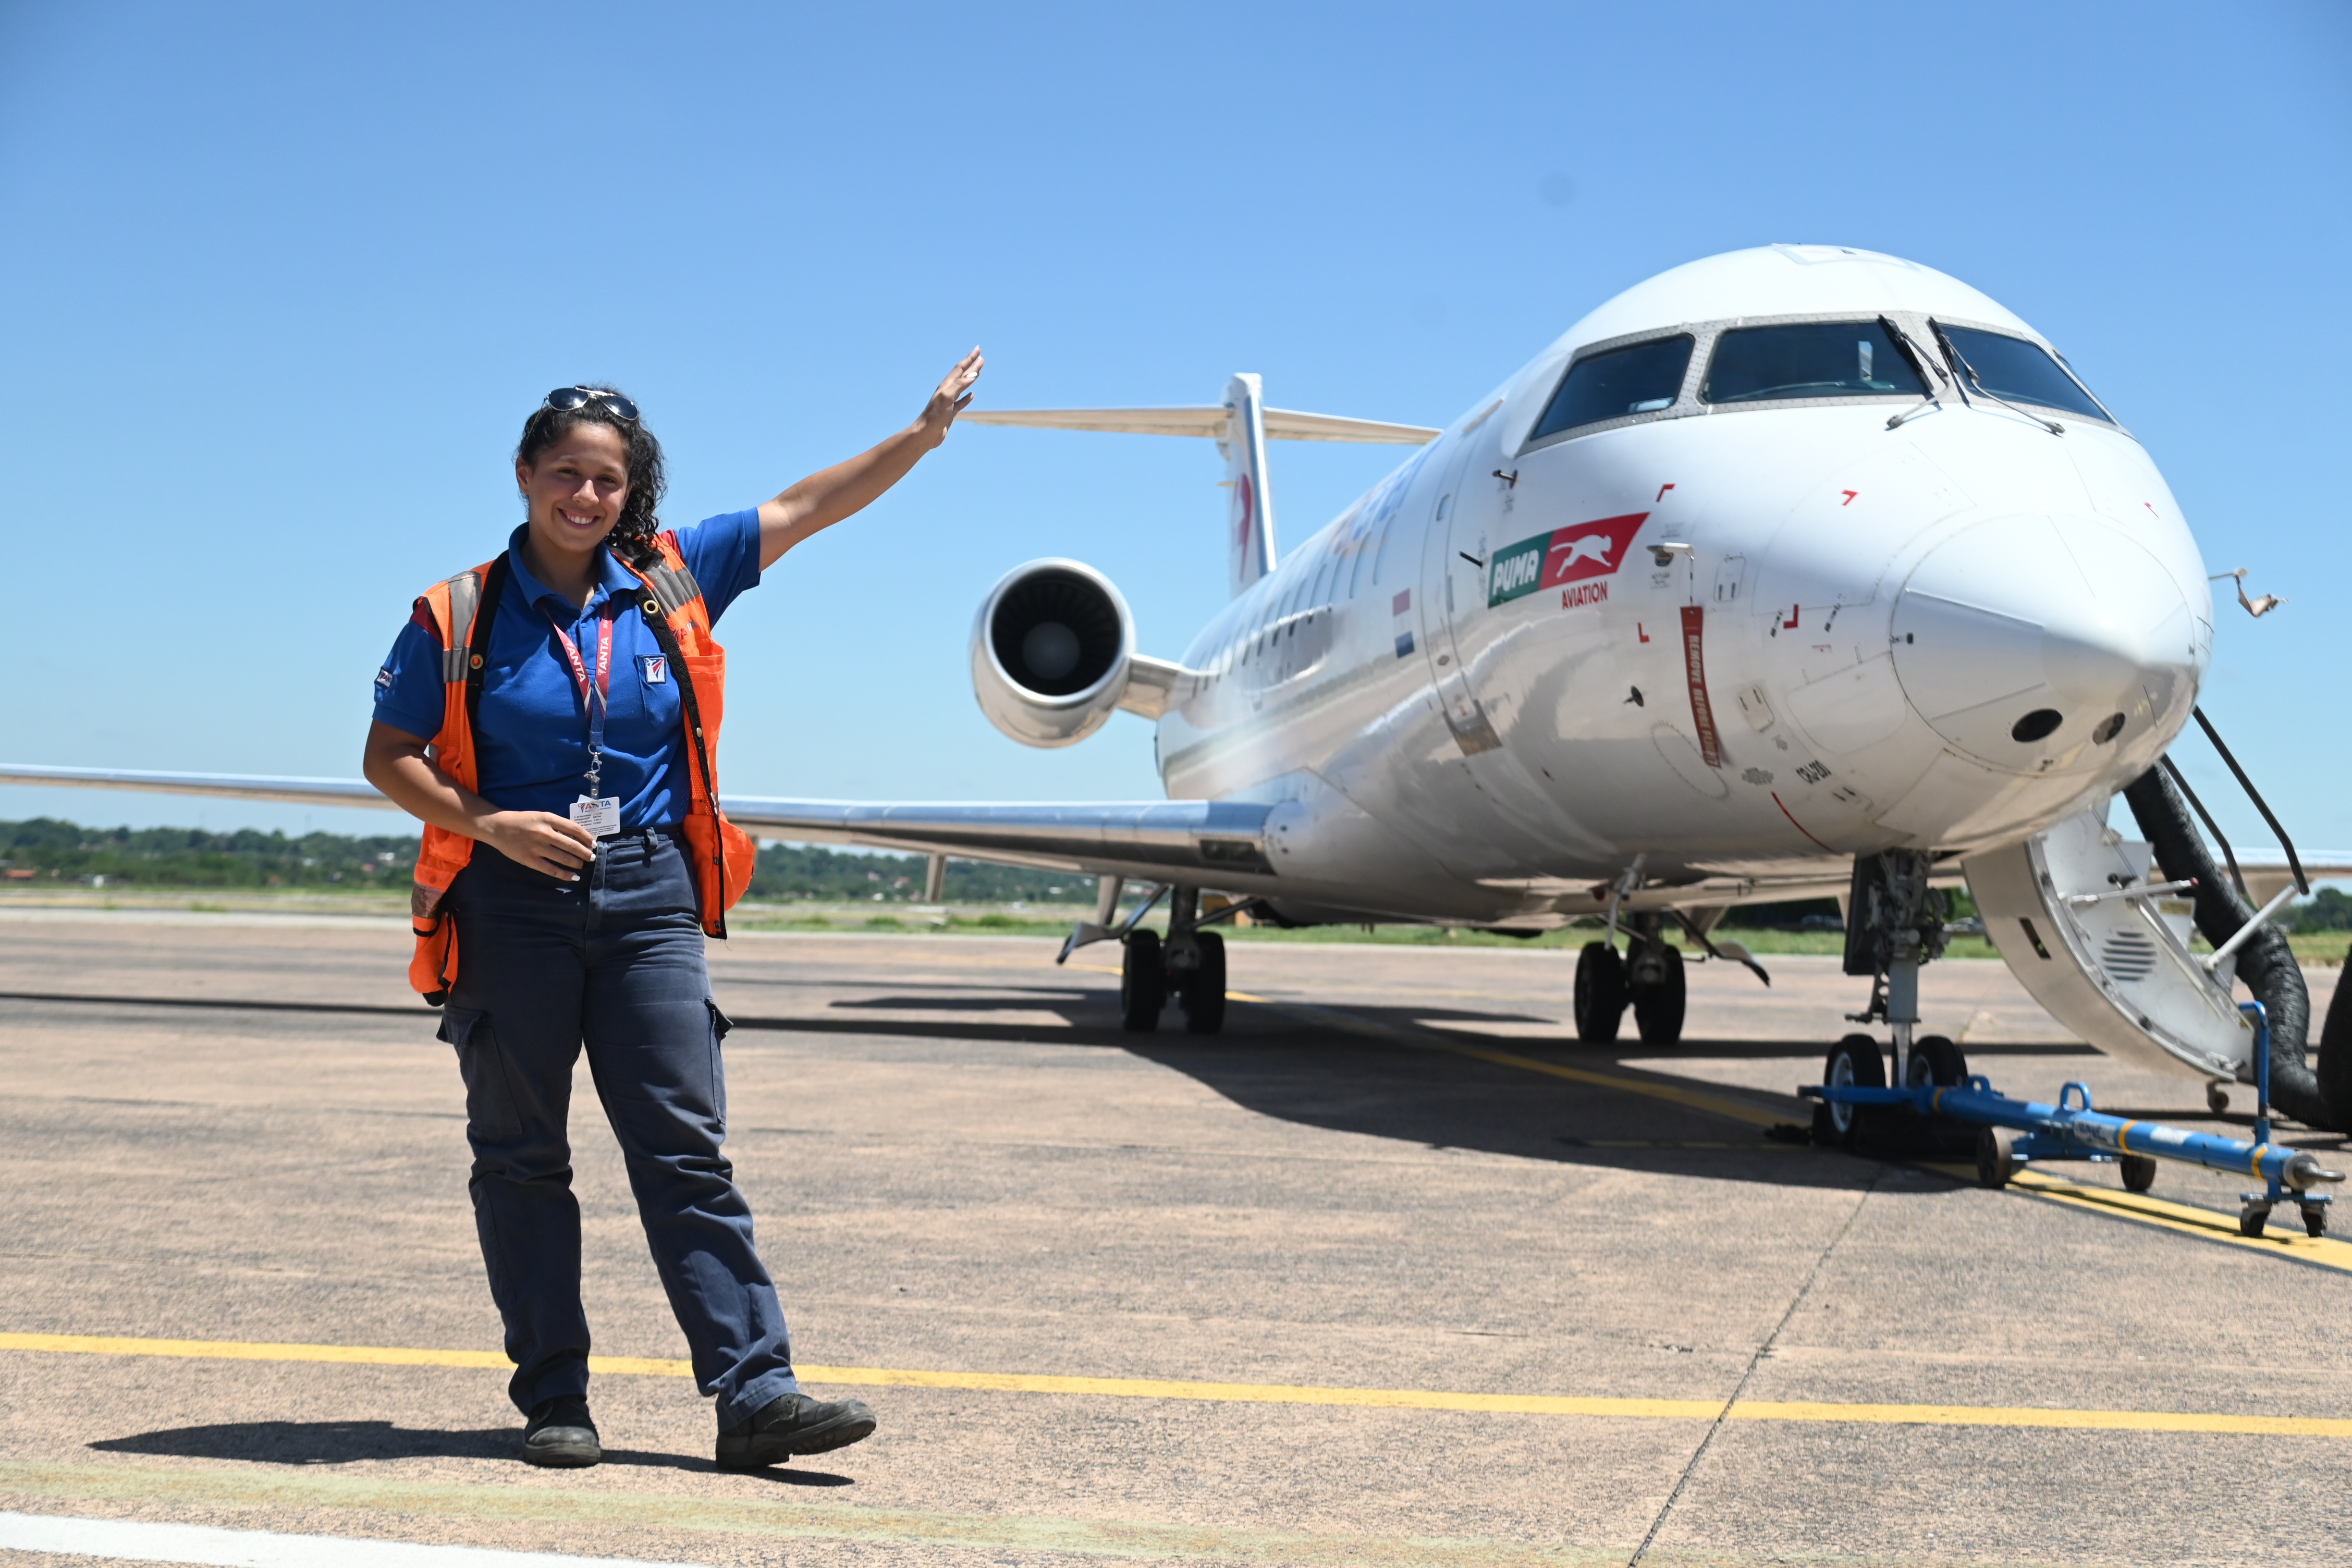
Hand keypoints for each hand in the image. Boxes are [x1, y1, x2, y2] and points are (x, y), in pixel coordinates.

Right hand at [479, 810, 595, 878]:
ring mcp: (537, 847)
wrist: (498, 827)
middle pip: (571, 845)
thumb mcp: (541, 816)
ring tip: (583, 865)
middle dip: (585, 853)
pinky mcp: (530, 860)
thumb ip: (558, 825)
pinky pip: (551, 869)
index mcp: (548, 819)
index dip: (587, 837)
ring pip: (564, 858)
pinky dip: (565, 874)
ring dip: (577, 863)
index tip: (593, 843)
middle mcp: (544, 833)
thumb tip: (577, 837)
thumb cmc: (522, 821)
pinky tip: (574, 876)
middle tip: (592, 857)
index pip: (574, 828)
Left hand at [914, 347, 983, 446]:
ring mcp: (949, 402)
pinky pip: (961, 402)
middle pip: (962, 375)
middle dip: (972, 365)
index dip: (970, 359)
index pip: (960, 369)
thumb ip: (959, 385)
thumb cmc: (934, 416)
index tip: (978, 350)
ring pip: (962, 387)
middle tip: (981, 356)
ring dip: (970, 379)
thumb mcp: (947, 397)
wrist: (926, 434)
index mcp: (946, 386)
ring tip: (978, 372)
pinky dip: (967, 398)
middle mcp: (947, 391)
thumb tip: (973, 375)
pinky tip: (971, 395)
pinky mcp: (950, 413)